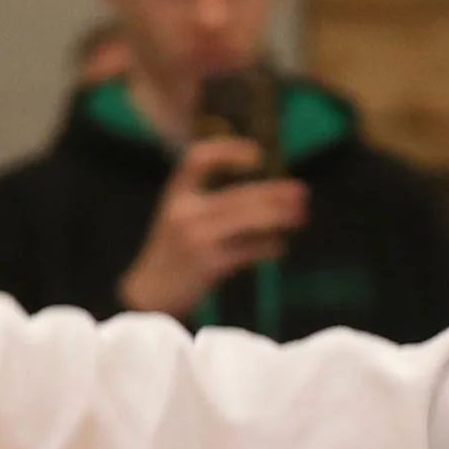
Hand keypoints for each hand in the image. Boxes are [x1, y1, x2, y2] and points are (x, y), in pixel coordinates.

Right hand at [119, 133, 310, 318]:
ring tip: (300, 215)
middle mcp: (184, 212)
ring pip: (248, 220)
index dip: (228, 151)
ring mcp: (196, 238)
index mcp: (176, 195)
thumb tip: (264, 195)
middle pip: (238, 194)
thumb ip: (208, 204)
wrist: (146, 296)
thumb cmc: (172, 257)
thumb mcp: (178, 220)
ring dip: (279, 217)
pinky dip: (268, 247)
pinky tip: (281, 246)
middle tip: (301, 192)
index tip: (258, 156)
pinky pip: (248, 250)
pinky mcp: (208, 265)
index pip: (198, 159)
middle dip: (274, 193)